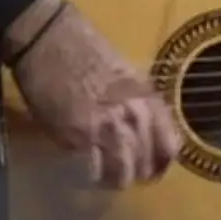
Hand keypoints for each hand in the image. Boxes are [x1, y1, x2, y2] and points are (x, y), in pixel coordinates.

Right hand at [3, 0, 180, 188]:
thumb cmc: (85, 51)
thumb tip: (144, 134)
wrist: (50, 39)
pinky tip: (84, 172)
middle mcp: (134, 116)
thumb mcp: (128, 76)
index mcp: (149, 99)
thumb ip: (140, 105)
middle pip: (146, 165)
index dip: (161, 164)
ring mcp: (107, 128)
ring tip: (103, 177)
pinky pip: (92, 173)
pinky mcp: (77, 137)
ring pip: (122, 175)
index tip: (151, 170)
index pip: (170, 147)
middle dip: (135, 174)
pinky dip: (89, 178)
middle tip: (121, 174)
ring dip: (113, 180)